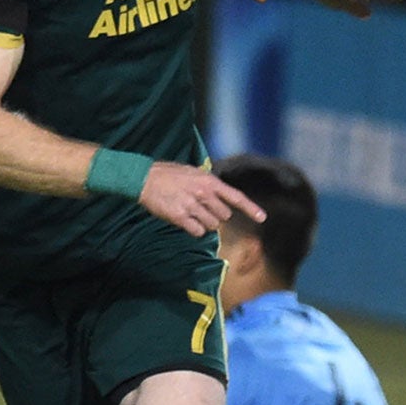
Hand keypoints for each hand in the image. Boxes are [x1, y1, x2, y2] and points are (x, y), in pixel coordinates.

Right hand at [140, 164, 265, 237]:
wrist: (143, 179)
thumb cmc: (168, 175)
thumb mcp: (193, 173)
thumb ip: (209, 185)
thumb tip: (222, 197)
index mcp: (209, 181)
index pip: (236, 196)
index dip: (250, 208)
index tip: (262, 218)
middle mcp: (204, 194)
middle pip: (224, 216)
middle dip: (216, 215)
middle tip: (200, 207)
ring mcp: (192, 206)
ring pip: (212, 226)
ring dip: (204, 223)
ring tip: (189, 211)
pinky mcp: (180, 217)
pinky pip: (198, 232)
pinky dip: (194, 229)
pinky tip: (184, 220)